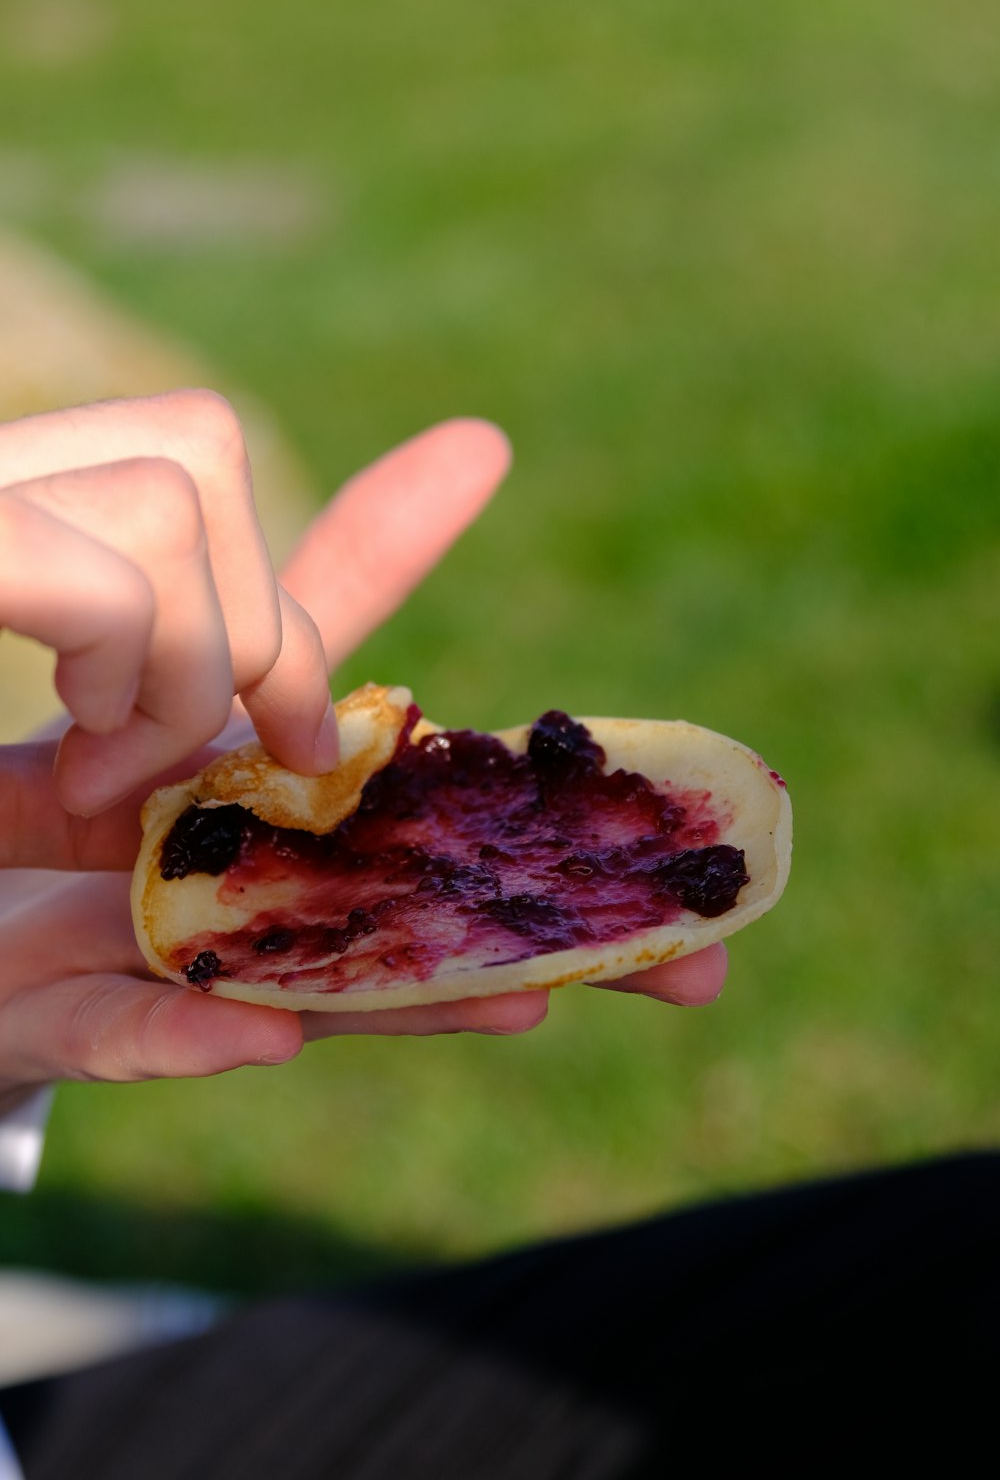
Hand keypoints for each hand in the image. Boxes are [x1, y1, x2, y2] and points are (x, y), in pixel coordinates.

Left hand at [0, 399, 725, 1109]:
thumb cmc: (81, 795)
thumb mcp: (211, 672)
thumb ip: (325, 591)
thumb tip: (488, 444)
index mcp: (302, 831)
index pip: (448, 829)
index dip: (565, 842)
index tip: (691, 854)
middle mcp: (255, 914)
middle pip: (412, 934)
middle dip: (541, 944)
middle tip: (694, 967)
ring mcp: (157, 972)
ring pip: (297, 991)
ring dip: (406, 1006)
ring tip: (523, 1002)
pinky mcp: (49, 1017)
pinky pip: (113, 1030)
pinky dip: (185, 1035)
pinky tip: (265, 1032)